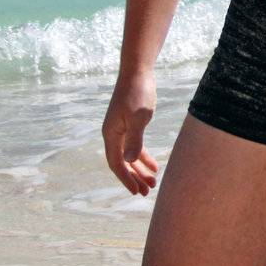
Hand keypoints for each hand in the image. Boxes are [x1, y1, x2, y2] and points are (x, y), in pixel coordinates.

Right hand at [102, 70, 159, 195]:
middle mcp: (113, 134)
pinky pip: (135, 146)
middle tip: (147, 192)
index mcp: (111, 134)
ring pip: (129, 156)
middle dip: (134, 178)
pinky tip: (154, 165)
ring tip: (152, 183)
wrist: (138, 72)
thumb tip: (128, 161)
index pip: (116, 163)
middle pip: (122, 163)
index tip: (136, 192)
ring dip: (140, 170)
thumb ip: (134, 139)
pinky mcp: (130, 124)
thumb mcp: (139, 117)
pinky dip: (143, 156)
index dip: (126, 178)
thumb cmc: (138, 93)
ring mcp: (121, 129)